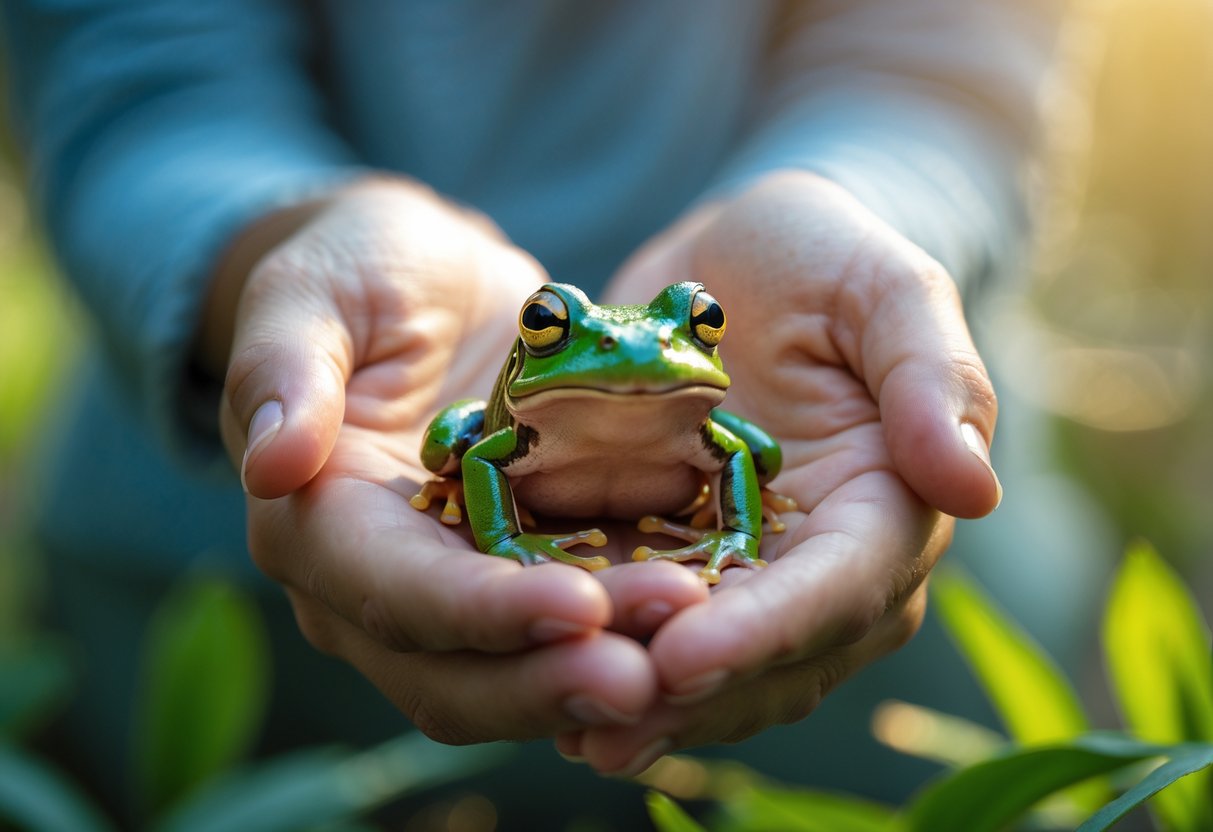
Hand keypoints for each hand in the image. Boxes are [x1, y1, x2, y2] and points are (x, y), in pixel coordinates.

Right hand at [210, 179, 707, 741]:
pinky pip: (574, 629)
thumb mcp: (312, 293)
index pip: (391, 592)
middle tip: (650, 676)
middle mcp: (377, 587)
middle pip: (456, 671)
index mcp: (316, 526)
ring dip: (602, 671)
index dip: (479, 611)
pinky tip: (703, 626)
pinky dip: (630, 636)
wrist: (427, 289)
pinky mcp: (522, 574)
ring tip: (696, 651)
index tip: (576, 607)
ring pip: (521, 670)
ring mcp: (455, 591)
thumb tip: (271, 462)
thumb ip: (284, 368)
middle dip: (551, 678)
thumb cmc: (360, 273)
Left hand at [558, 171, 1001, 773]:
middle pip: (770, 656)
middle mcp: (823, 564)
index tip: (684, 657)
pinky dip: (599, 655)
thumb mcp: (886, 290)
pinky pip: (642, 622)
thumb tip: (975, 490)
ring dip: (640, 703)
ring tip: (560, 730)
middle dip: (690, 696)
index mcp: (887, 508)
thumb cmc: (825, 258)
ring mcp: (747, 572)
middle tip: (600, 731)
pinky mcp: (674, 558)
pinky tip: (536, 683)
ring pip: (707, 665)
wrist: (741, 260)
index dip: (764, 632)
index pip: (838, 591)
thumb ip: (931, 378)